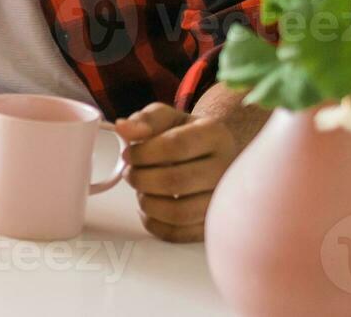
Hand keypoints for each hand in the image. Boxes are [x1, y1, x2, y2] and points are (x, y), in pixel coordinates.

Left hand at [115, 103, 238, 242]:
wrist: (212, 156)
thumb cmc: (185, 135)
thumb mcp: (167, 118)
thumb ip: (145, 120)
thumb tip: (123, 128)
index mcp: (215, 135)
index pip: (175, 146)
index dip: (143, 153)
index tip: (128, 154)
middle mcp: (227, 169)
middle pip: (176, 181)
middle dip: (141, 178)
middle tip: (131, 173)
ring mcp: (224, 201)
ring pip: (179, 212)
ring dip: (147, 202)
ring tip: (141, 190)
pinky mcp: (213, 224)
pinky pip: (180, 234)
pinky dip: (155, 224)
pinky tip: (148, 209)